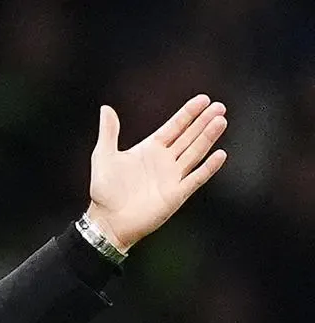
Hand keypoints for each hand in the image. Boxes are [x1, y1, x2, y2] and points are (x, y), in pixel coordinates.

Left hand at [87, 94, 227, 251]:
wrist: (108, 221)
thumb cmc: (104, 191)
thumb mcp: (104, 156)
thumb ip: (109, 132)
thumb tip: (106, 108)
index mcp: (150, 149)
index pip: (174, 127)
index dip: (188, 114)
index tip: (203, 99)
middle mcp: (164, 161)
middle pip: (189, 137)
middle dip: (203, 122)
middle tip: (219, 106)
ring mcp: (172, 177)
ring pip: (195, 153)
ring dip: (208, 137)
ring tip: (221, 121)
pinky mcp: (176, 194)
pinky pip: (196, 178)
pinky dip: (208, 167)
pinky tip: (220, 154)